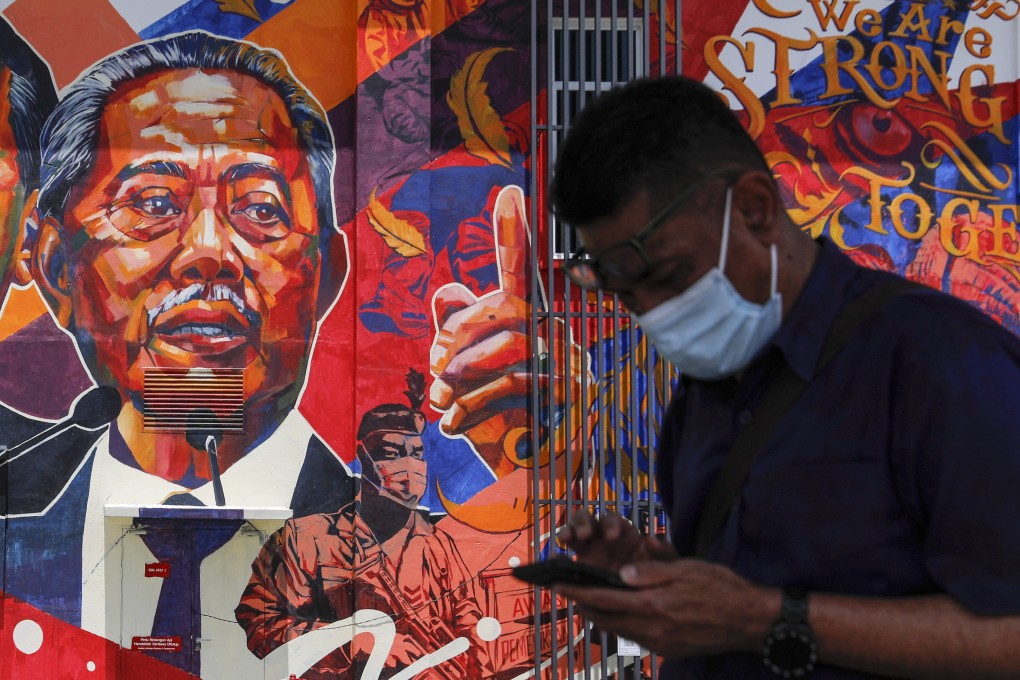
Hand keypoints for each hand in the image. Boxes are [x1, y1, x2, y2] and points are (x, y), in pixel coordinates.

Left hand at [429, 185, 590, 476]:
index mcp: (528, 315)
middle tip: (434, 371)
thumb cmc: (497, 411)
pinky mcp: (566, 394)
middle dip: (456, 341)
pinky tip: (453, 425)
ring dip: (459, 381)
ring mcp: (563, 360)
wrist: (531, 472)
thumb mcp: (469, 371)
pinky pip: (511, 388)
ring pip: (503, 352)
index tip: (509, 191)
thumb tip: (447, 290)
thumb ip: (457, 331)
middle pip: (499, 312)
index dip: (512, 231)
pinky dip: (472, 408)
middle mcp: (550, 330)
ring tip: (439, 402)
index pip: (518, 268)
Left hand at [555, 559, 778, 659]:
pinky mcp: (669, 651)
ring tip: (589, 602)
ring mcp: (660, 644)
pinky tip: (621, 614)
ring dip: (601, 617)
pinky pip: (635, 638)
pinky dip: (621, 625)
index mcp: (653, 605)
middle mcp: (652, 629)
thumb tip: (622, 573)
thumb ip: (651, 572)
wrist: (749, 621)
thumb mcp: (686, 569)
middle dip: (583, 606)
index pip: (604, 599)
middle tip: (568, 593)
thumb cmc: (721, 588)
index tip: (558, 586)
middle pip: (605, 620)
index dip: (577, 593)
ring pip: (618, 631)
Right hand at [557, 510, 674, 570]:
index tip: (612, 536)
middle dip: (582, 523)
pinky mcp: (577, 569)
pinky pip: (563, 561)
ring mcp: (586, 552)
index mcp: (621, 533)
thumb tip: (651, 539)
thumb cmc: (656, 578)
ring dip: (567, 532)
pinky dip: (555, 558)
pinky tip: (552, 561)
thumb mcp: (667, 566)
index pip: (611, 520)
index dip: (609, 524)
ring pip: (571, 533)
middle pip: (586, 520)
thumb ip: (664, 552)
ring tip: (565, 539)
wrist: (645, 605)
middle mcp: (601, 538)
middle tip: (584, 534)